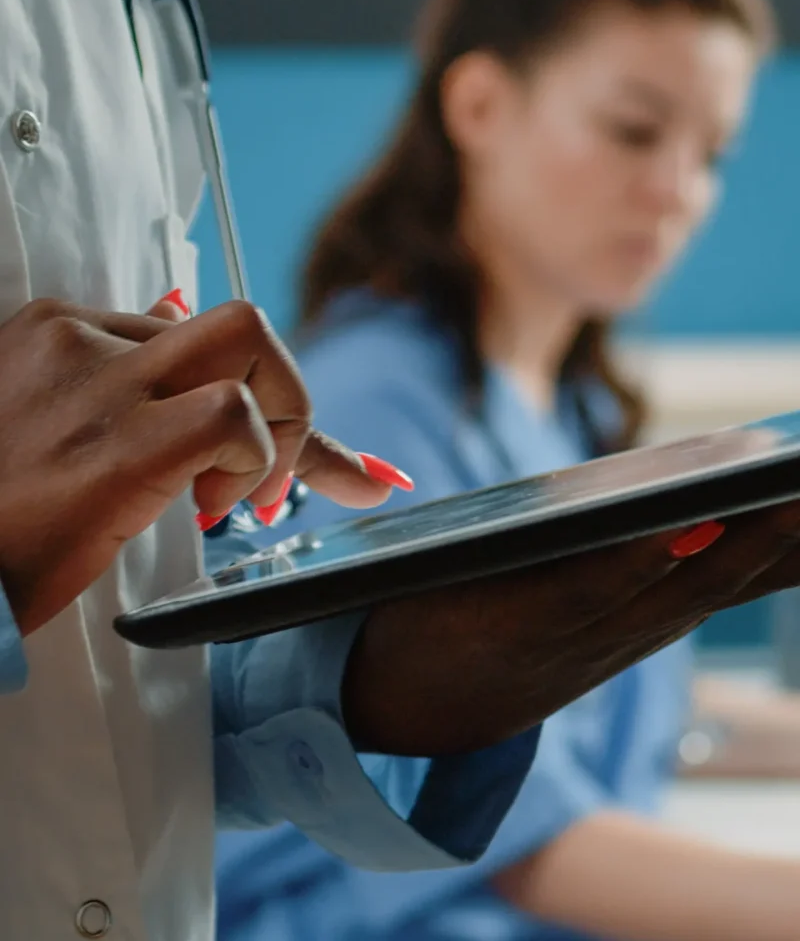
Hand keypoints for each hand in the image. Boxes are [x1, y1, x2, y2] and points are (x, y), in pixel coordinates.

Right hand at [0, 297, 394, 635]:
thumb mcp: (43, 426)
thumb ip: (114, 383)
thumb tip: (182, 338)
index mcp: (60, 332)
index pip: (189, 332)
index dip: (247, 385)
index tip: (278, 444)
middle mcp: (82, 336)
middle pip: (236, 325)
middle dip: (284, 392)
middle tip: (268, 475)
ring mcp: (101, 381)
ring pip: (249, 343)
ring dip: (285, 421)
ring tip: (239, 496)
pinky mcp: (122, 440)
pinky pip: (235, 414)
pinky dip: (258, 457)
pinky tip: (216, 508)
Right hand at [343, 502, 799, 754]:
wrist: (405, 714)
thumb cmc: (407, 623)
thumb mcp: (421, 582)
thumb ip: (488, 548)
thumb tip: (578, 503)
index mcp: (502, 627)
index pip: (580, 591)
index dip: (637, 558)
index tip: (694, 517)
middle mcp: (568, 648)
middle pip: (663, 598)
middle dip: (734, 548)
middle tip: (791, 497)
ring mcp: (597, 654)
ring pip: (688, 605)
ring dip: (751, 563)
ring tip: (798, 509)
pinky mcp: (609, 652)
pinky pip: (678, 611)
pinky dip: (728, 579)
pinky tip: (772, 551)